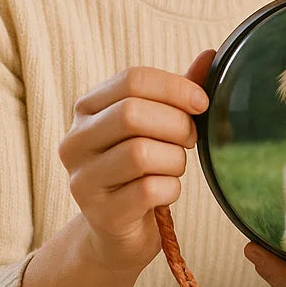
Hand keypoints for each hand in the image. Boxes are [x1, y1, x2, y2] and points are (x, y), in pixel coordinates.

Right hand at [59, 50, 214, 273]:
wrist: (120, 232)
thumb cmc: (143, 169)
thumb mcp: (158, 124)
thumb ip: (178, 91)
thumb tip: (210, 54)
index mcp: (88, 109)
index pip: (132, 79)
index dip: (175, 88)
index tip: (201, 103)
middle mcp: (75, 141)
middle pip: (133, 113)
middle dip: (176, 125)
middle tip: (189, 140)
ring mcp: (82, 179)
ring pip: (141, 153)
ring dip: (175, 160)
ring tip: (173, 168)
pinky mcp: (100, 214)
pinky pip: (149, 190)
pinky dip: (170, 189)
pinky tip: (165, 193)